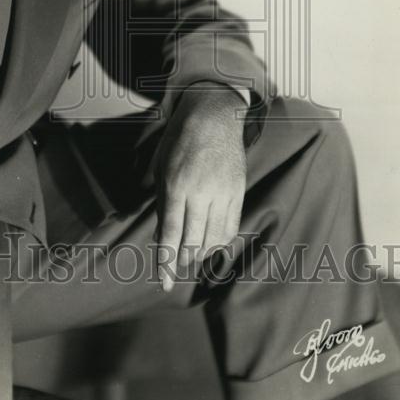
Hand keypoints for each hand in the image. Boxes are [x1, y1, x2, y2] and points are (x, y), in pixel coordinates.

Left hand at [153, 85, 246, 291]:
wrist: (214, 116)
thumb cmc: (180, 140)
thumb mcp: (161, 168)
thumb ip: (162, 204)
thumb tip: (162, 238)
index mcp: (177, 184)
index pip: (172, 234)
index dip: (167, 262)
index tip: (165, 283)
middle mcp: (201, 192)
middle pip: (194, 242)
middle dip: (183, 260)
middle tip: (176, 263)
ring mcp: (223, 193)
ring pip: (214, 240)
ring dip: (201, 254)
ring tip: (191, 254)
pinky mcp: (238, 192)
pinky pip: (231, 228)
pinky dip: (219, 242)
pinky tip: (210, 243)